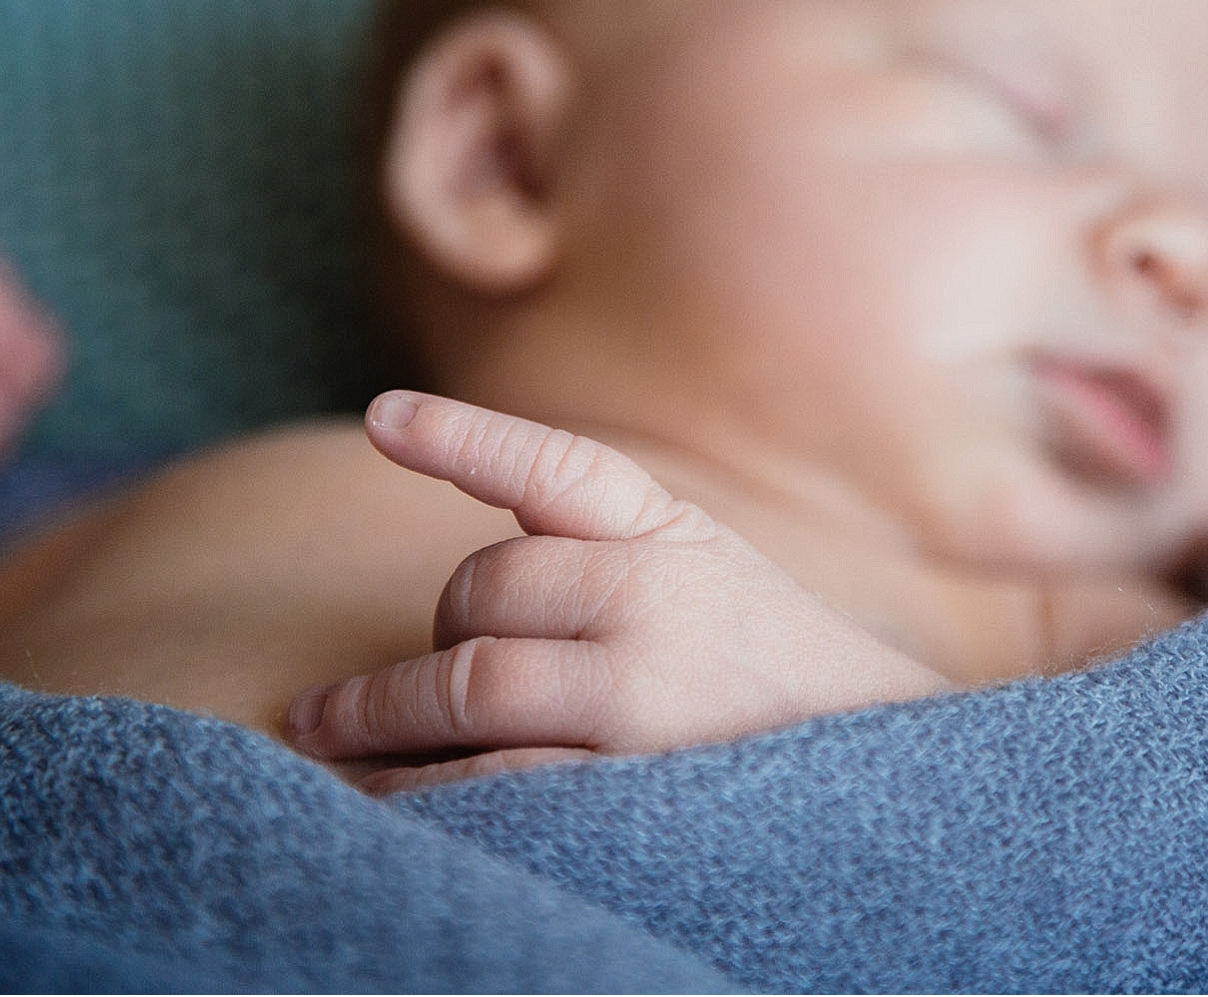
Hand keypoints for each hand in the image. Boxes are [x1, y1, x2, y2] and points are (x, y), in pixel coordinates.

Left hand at [286, 391, 949, 792]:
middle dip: (433, 636)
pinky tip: (384, 791)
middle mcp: (661, 598)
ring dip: (380, 715)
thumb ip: (610, 552)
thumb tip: (471, 586)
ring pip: (468, 683)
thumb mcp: (711, 574)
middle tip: (411, 681)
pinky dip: (421, 785)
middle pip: (482, 592)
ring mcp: (645, 693)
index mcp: (677, 534)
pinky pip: (490, 778)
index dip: (466, 437)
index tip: (384, 416)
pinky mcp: (628, 788)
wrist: (879, 781)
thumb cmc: (767, 676)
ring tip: (327, 734)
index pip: (559, 469)